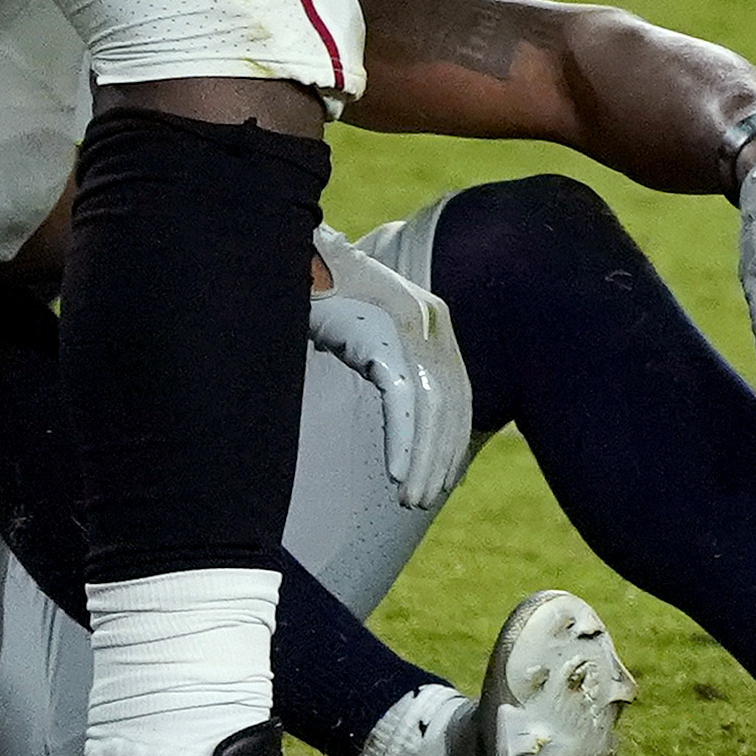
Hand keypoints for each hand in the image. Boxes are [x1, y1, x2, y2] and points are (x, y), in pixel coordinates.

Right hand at [306, 227, 476, 512]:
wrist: (298, 257)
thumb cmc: (323, 293)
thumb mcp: (368, 327)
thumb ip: (389, 359)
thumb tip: (400, 403)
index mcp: (433, 318)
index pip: (457, 390)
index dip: (453, 436)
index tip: (447, 473)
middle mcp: (431, 321)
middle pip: (450, 404)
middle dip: (442, 455)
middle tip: (427, 496)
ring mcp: (411, 328)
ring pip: (431, 409)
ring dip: (422, 460)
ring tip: (411, 498)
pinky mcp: (384, 338)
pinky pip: (402, 401)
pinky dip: (403, 442)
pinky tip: (396, 475)